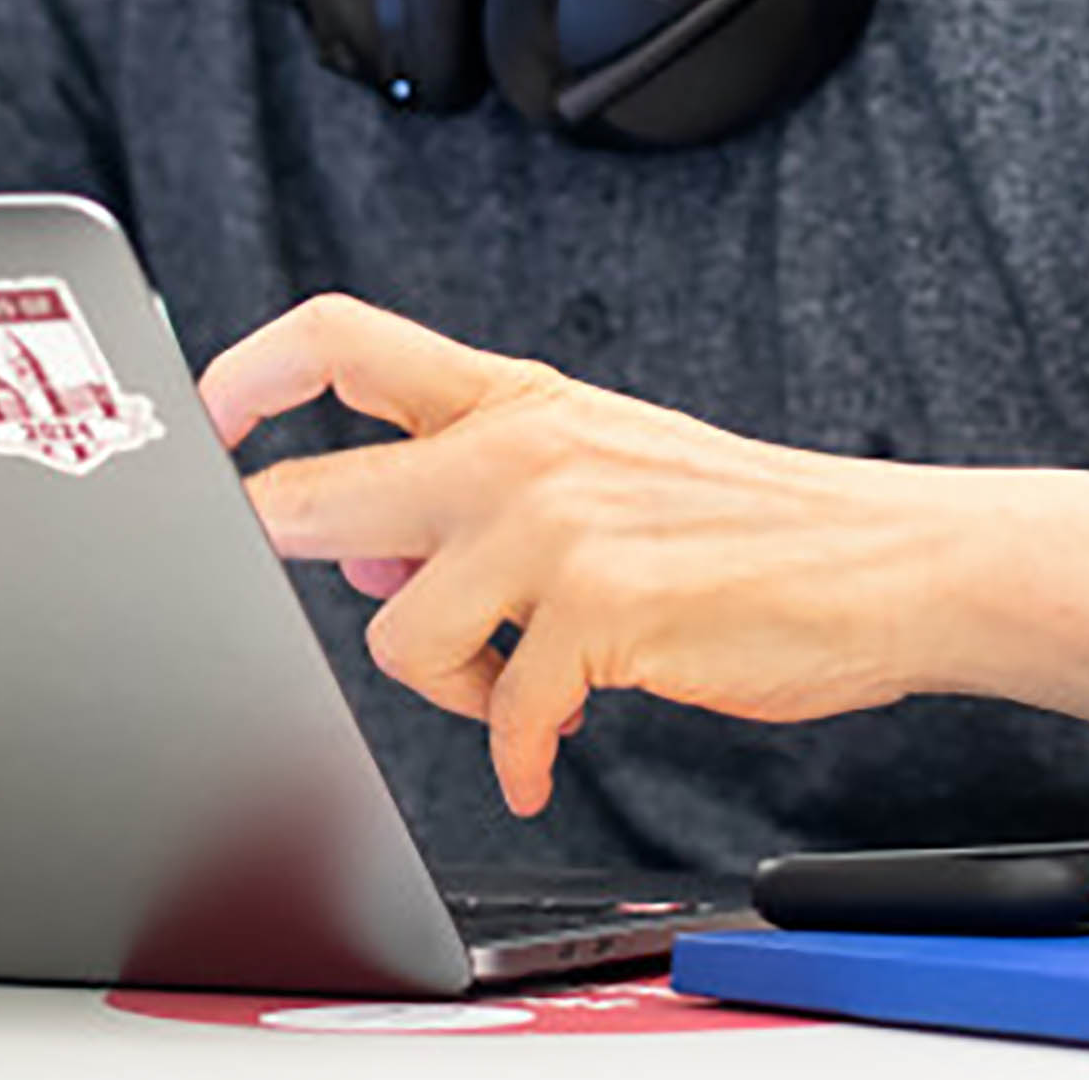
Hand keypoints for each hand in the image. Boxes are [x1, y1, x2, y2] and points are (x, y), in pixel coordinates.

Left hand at [197, 294, 933, 815]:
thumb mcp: (601, 465)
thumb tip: (368, 558)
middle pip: (316, 497)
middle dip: (283, 564)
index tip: (202, 420)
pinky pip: (500, 713)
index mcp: (515, 398)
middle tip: (315, 604)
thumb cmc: (749, 524)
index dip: (243, 373)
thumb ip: (477, 491)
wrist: (887, 560)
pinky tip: (551, 746)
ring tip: (516, 688)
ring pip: (397, 636)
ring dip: (446, 688)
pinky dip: (520, 749)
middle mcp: (518, 448)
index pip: (339, 338)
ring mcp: (554, 528)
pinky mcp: (598, 611)